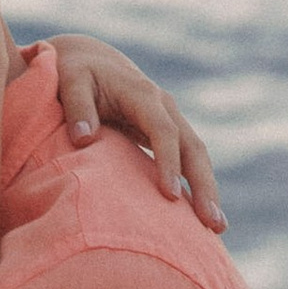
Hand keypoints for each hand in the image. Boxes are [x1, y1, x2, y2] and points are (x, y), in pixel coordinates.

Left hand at [47, 39, 225, 233]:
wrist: (88, 59)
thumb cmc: (75, 72)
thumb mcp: (69, 80)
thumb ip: (76, 106)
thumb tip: (84, 137)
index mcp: (143, 95)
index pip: (163, 131)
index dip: (168, 162)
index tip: (169, 196)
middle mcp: (164, 106)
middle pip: (192, 147)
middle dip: (203, 185)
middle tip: (210, 223)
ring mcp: (169, 120)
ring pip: (197, 156)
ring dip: (208, 191)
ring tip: (217, 229)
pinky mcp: (167, 134)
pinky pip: (188, 161)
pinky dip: (197, 187)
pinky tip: (201, 218)